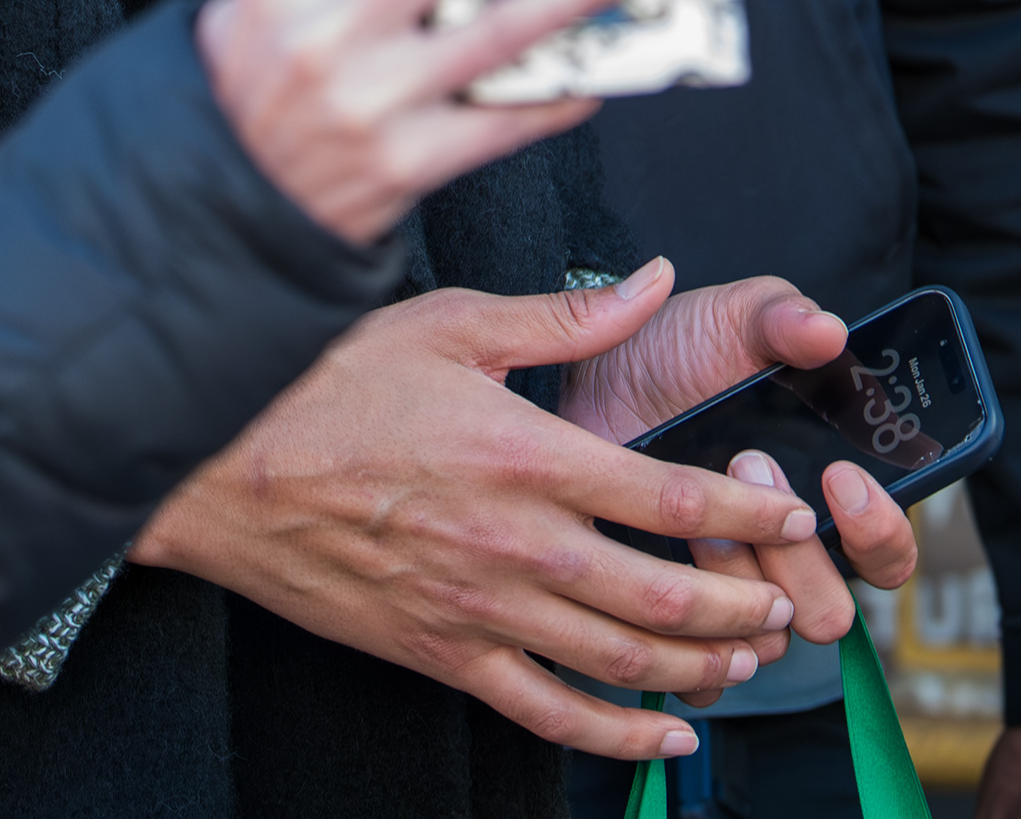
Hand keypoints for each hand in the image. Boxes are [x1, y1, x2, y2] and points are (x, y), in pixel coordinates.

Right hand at [131, 267, 829, 764]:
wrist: (224, 464)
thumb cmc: (333, 380)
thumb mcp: (451, 323)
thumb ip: (565, 316)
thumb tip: (656, 282)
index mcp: (529, 453)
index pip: (671, 494)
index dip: (750, 513)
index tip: (796, 514)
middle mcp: (518, 542)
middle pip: (664, 596)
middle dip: (743, 604)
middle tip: (790, 602)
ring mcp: (480, 610)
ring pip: (619, 664)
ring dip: (700, 670)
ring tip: (748, 661)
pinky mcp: (442, 655)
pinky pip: (547, 712)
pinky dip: (617, 736)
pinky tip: (665, 739)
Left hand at [562, 272, 917, 657]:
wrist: (589, 374)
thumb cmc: (675, 349)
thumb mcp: (734, 318)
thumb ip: (784, 317)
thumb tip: (828, 330)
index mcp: (826, 495)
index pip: (888, 552)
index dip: (878, 529)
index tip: (839, 476)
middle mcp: (788, 555)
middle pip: (831, 611)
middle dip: (795, 557)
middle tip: (747, 466)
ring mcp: (733, 592)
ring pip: (766, 640)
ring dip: (734, 579)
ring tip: (692, 516)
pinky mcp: (673, 618)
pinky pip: (701, 673)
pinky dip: (685, 637)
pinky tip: (658, 568)